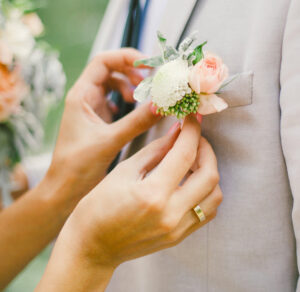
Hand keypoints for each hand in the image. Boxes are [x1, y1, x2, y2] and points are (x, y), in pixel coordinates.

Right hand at [38, 116, 221, 291]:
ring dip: (209, 171)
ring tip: (194, 160)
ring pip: (214, 195)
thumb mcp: (124, 171)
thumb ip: (155, 150)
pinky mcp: (178, 236)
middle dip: (206, 149)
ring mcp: (177, 229)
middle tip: (194, 138)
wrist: (92, 246)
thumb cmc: (98, 207)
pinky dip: (206, 191)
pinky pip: (207, 212)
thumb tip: (177, 132)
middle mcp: (170, 214)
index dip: (192, 131)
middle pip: (209, 175)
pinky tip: (192, 181)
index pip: (185, 154)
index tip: (192, 118)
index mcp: (152, 194)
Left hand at [45, 48, 159, 211]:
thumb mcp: (110, 140)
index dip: (126, 57)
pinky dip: (126, 101)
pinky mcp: (98, 120)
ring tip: (141, 98)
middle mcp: (85, 98)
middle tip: (150, 81)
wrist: (65, 187)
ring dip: (129, 86)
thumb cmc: (77, 165)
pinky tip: (132, 110)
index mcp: (81, 95)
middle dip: (131, 72)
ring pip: (113, 85)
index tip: (148, 64)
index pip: (103, 61)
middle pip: (110, 70)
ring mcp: (91, 109)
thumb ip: (137, 122)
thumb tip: (161, 105)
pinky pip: (115, 101)